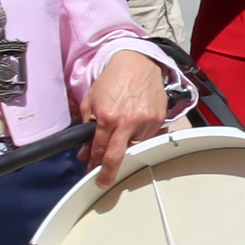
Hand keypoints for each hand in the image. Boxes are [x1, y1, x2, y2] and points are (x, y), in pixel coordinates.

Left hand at [80, 46, 171, 181]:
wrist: (137, 63)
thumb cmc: (114, 78)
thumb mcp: (91, 101)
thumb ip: (86, 126)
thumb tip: (86, 150)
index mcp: (107, 117)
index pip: (99, 150)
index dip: (94, 164)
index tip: (92, 173)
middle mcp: (127, 121)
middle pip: (118, 157)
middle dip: (109, 173)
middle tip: (104, 181)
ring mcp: (146, 121)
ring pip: (134, 146)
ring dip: (125, 144)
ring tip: (122, 130)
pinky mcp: (159, 119)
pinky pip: (147, 136)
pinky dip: (139, 135)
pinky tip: (134, 122)